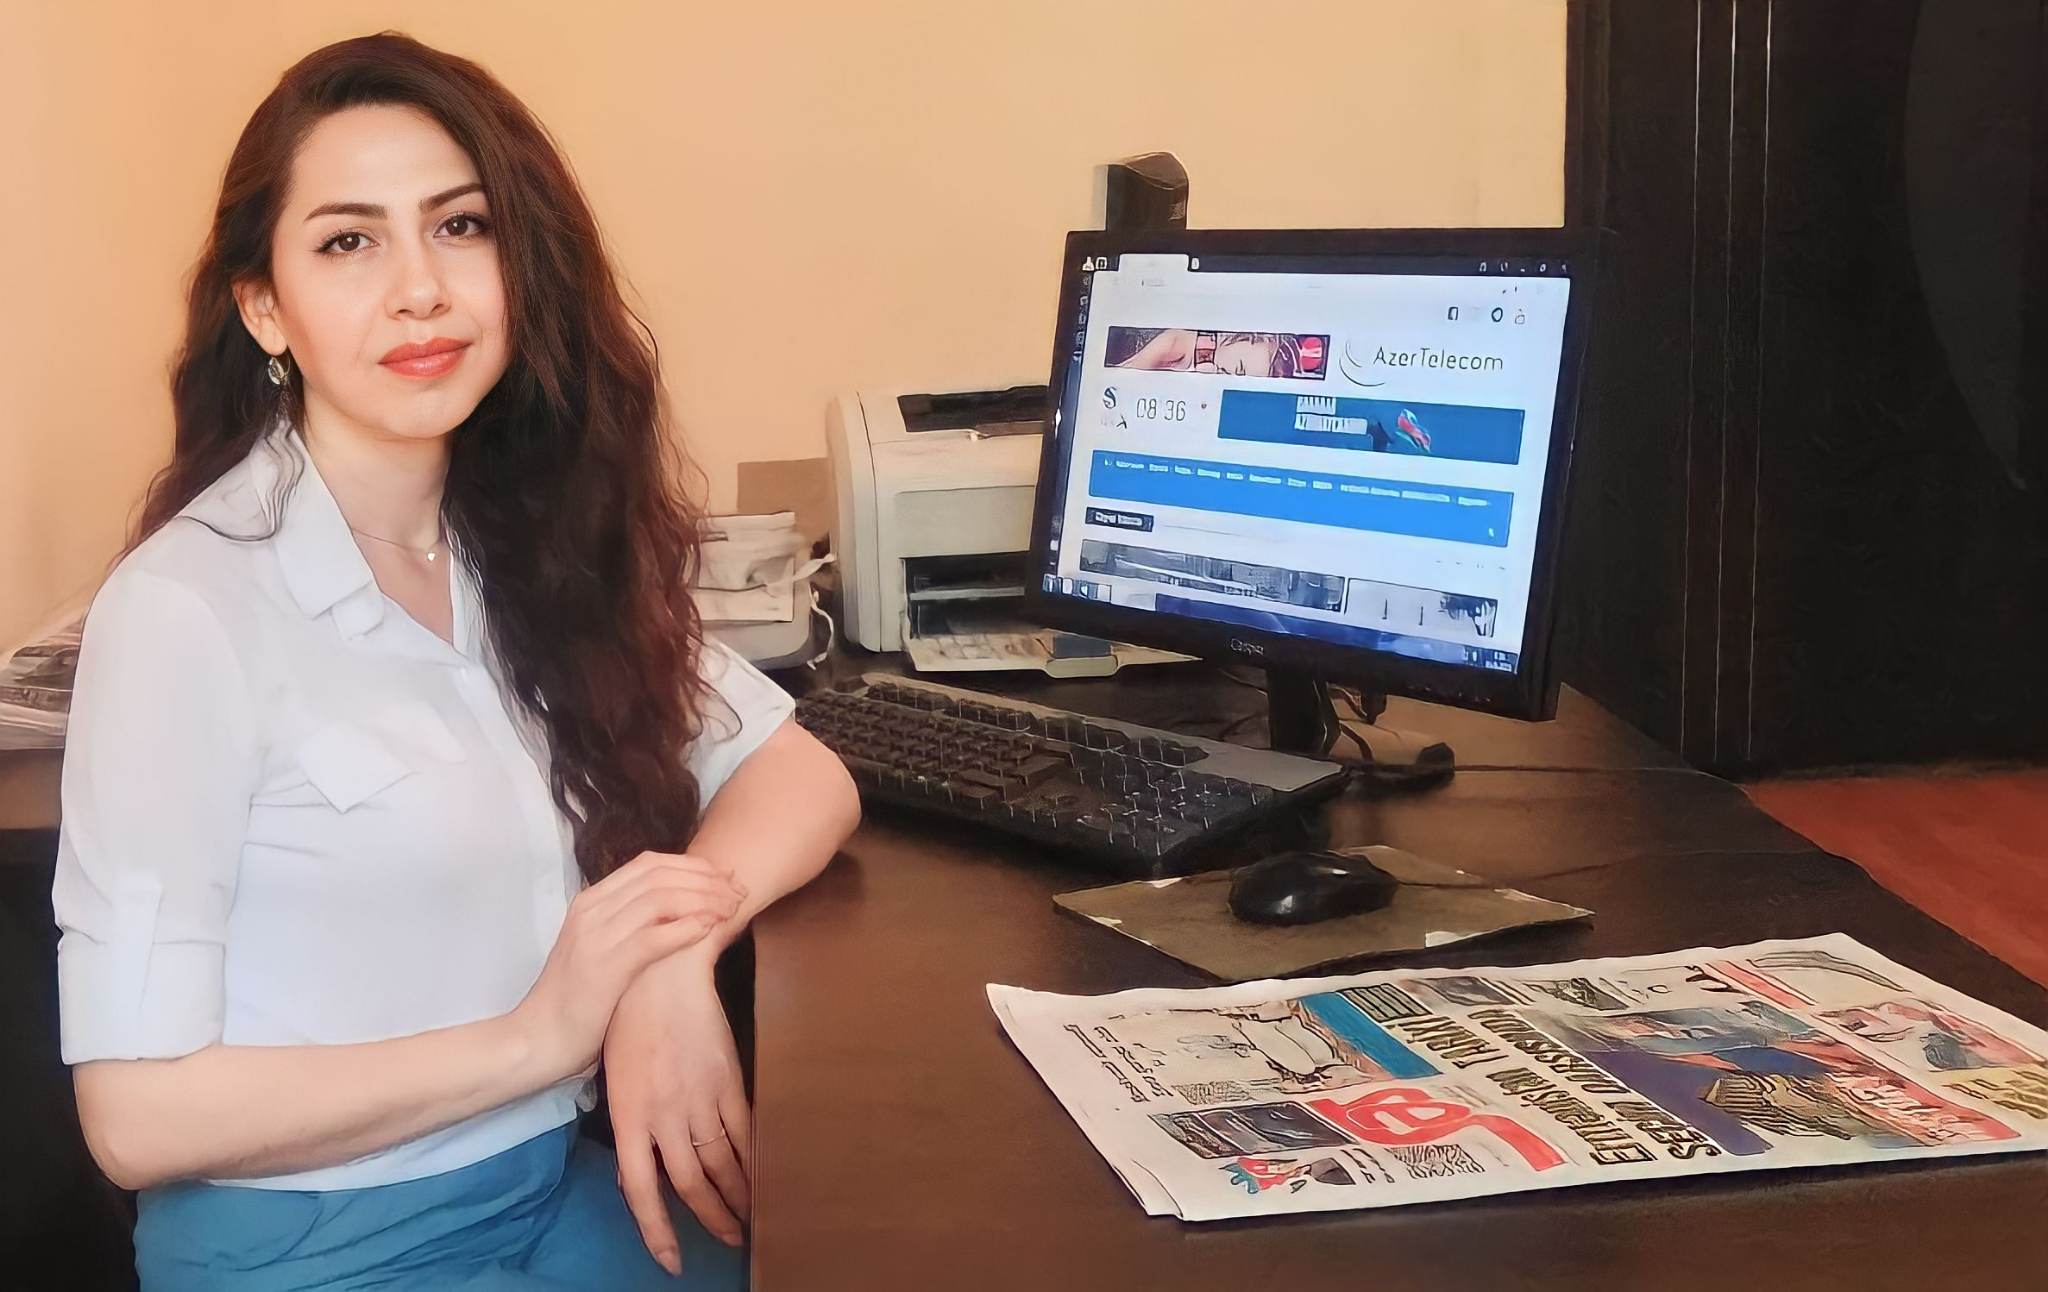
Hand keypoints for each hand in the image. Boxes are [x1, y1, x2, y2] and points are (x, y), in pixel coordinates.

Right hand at [513, 852, 744, 1084]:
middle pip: (659, 874)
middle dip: (705, 879)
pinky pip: (653, 937)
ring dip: (703, 900)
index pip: (648, 863)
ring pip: (660, 899)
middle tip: (736, 892)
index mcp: (590, 901)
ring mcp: (596, 936)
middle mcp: (591, 910)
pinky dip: (686, 929)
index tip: (724, 878)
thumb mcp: (601, 948)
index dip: (692, 866)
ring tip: (730, 910)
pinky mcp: (605, 967)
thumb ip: (630, 924)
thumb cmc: (576, 999)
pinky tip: (708, 930)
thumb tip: (679, 910)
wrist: (538, 1038)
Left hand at [606, 950, 751, 1273]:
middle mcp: (664, 1116)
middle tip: (731, 1240)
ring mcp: (699, 1100)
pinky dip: (754, 1159)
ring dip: (737, 1196)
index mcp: (629, 1117)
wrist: (662, 975)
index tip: (673, 1260)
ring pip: (721, 1163)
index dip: (658, 1231)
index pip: (641, 1191)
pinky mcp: (727, 1082)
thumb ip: (630, 1127)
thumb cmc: (629, 1022)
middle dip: (712, 1218)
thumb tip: (637, 1174)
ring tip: (750, 1218)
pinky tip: (762, 1175)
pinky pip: (744, 1131)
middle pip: (689, 1184)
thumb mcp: (615, 1079)